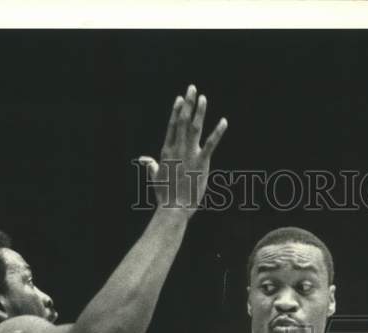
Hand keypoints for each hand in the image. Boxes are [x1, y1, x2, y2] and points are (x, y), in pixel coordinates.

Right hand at [138, 84, 227, 214]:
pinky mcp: (201, 162)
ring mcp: (189, 154)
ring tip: (203, 97)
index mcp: (167, 151)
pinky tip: (224, 121)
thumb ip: (151, 165)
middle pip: (182, 120)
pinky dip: (218, 132)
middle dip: (188, 103)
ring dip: (199, 111)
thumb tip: (144, 158)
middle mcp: (177, 148)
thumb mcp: (155, 178)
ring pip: (194, 127)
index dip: (176, 111)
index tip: (180, 99)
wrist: (173, 208)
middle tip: (192, 88)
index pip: (171, 126)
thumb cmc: (165, 196)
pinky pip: (211, 143)